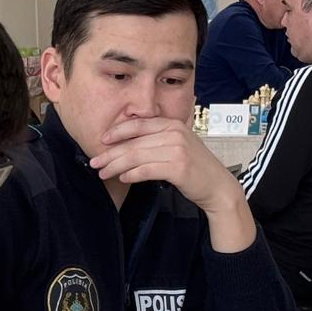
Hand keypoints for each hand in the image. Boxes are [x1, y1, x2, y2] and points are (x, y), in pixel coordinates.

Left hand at [90, 115, 250, 228]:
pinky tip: (122, 178)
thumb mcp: (177, 146)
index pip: (138, 125)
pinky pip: (147, 170)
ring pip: (137, 156)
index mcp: (172, 124)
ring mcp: (177, 150)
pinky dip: (132, 174)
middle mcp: (174, 134)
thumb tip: (125, 146)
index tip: (101, 141)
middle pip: (134, 143)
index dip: (117, 132)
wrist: (217, 186)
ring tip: (103, 173)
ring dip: (116, 166)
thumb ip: (156, 140)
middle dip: (110, 153)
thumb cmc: (193, 167)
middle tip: (95, 162)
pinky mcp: (178, 168)